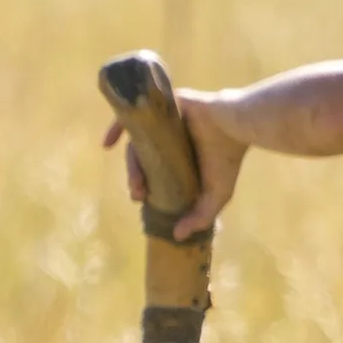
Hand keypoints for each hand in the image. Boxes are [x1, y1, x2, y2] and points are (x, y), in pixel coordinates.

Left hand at [104, 91, 246, 238]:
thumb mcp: (216, 195)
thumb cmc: (228, 158)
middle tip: (138, 194)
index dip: (146, 185)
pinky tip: (108, 144)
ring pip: (137, 142)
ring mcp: (163, 122)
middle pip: (144, 158)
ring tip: (134, 182)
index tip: (143, 200)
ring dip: (130, 164)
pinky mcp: (158, 105)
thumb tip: (176, 237)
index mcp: (182, 157)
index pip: (156, 170)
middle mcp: (171, 139)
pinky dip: (117, 128)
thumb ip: (199, 216)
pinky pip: (132, 114)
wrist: (234, 125)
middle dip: (137, 178)